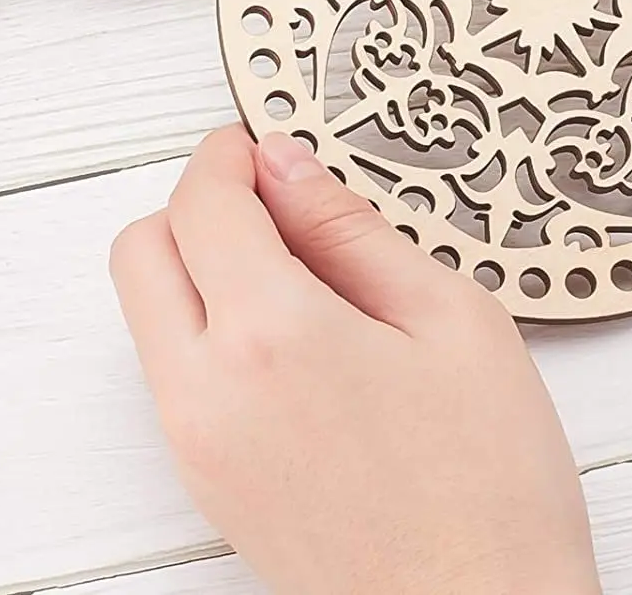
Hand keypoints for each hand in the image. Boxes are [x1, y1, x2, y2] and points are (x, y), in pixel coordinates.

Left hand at [109, 125, 600, 594]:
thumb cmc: (490, 485)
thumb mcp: (451, 320)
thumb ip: (353, 230)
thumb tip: (287, 166)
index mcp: (270, 335)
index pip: (202, 203)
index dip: (229, 154)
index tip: (268, 145)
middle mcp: (207, 392)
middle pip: (141, 252)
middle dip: (196, 205)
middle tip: (278, 201)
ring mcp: (197, 446)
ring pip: (149, 313)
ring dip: (199, 266)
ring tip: (308, 276)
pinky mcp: (207, 485)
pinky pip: (175, 371)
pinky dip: (210, 326)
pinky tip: (303, 338)